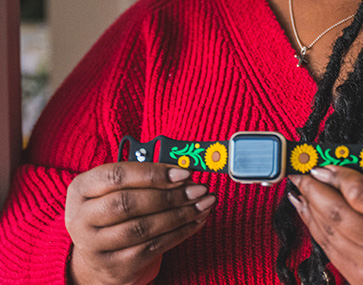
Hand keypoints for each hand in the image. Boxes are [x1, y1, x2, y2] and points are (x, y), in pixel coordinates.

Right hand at [65, 162, 215, 284]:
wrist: (96, 255)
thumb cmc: (114, 208)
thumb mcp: (117, 187)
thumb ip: (144, 176)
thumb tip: (184, 172)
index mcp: (81, 189)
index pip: (116, 175)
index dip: (152, 173)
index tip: (183, 172)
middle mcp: (81, 218)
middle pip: (128, 204)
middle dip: (169, 195)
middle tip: (199, 189)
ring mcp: (95, 246)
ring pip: (143, 228)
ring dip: (180, 214)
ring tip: (204, 203)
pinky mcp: (114, 267)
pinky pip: (152, 248)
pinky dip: (180, 232)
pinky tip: (197, 220)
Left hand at [288, 166, 362, 284]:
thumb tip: (333, 171)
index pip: (360, 193)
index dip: (335, 176)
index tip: (321, 165)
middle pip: (338, 214)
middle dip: (313, 189)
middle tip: (300, 173)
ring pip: (329, 233)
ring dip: (309, 208)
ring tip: (300, 189)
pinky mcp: (362, 283)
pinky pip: (330, 251)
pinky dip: (315, 228)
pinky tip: (307, 211)